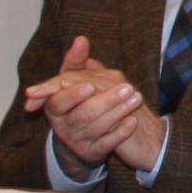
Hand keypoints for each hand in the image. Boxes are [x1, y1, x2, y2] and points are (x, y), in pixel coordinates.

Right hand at [24, 35, 165, 175]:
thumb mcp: (75, 80)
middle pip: (81, 115)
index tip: (90, 86)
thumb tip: (81, 40)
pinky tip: (132, 120)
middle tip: (126, 87)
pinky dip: (120, 132)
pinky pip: (107, 144)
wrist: (85, 133)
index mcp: (55, 108)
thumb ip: (76, 61)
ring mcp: (78, 141)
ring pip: (96, 128)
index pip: (58, 102)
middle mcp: (63, 126)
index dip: (73, 94)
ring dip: (117, 112)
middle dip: (104, 101)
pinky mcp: (92, 152)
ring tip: (136, 97)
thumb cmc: (79, 99)